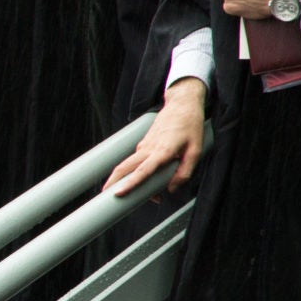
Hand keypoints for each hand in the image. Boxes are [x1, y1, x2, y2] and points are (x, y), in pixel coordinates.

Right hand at [105, 78, 208, 196]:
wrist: (182, 104)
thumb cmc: (190, 125)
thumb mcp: (196, 150)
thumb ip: (185, 171)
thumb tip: (172, 189)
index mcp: (162, 151)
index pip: (143, 171)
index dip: (130, 183)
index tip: (118, 193)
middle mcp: (149, 148)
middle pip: (124, 167)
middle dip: (112, 182)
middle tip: (104, 196)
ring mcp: (144, 145)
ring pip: (127, 164)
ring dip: (123, 179)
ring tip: (130, 194)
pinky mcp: (144, 143)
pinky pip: (135, 160)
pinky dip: (134, 171)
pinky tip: (143, 180)